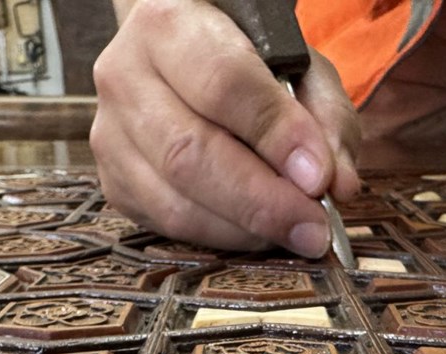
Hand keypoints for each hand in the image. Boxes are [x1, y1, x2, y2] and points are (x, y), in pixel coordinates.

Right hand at [91, 0, 360, 256]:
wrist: (184, 58)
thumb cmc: (249, 59)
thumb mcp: (299, 66)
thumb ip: (325, 118)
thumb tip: (337, 185)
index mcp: (169, 23)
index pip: (223, 84)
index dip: (275, 137)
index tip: (318, 178)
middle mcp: (124, 74)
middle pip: (189, 153)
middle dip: (262, 201)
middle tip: (314, 228)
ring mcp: (109, 131)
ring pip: (173, 199)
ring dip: (244, 229)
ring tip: (294, 233)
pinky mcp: (111, 179)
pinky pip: (165, 223)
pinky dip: (220, 238)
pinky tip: (257, 232)